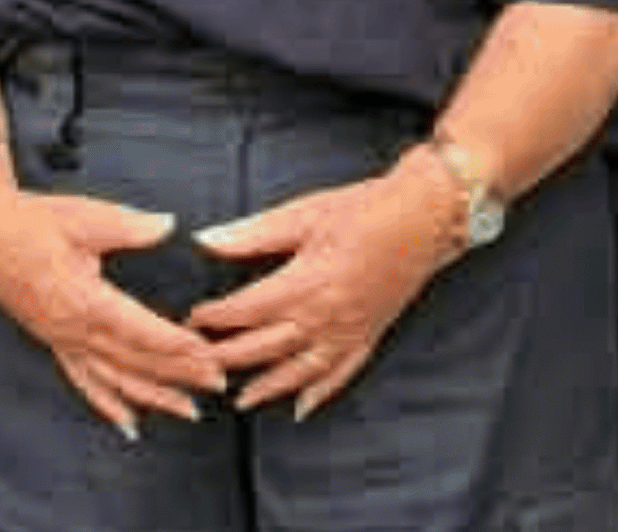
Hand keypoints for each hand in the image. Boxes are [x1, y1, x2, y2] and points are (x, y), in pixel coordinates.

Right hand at [0, 184, 231, 434]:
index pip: (140, 331)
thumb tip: (167, 225)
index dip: (178, 346)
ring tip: (188, 412)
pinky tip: (129, 422)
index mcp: (83, 299)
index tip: (210, 355)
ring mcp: (60, 339)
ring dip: (153, 397)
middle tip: (218, 383)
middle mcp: (71, 329)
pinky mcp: (52, 340)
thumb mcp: (85, 217)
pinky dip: (108, 404)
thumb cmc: (32, 221)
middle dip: (179, 375)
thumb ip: (130, 226)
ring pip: (113, 380)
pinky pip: (82, 381)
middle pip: (134, 362)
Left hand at [190, 158, 469, 417]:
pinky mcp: (369, 336)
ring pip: (301, 371)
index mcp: (307, 282)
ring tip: (239, 401)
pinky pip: (342, 374)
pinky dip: (320, 394)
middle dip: (229, 358)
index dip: (216, 317)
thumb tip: (205, 240)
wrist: (426, 216)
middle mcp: (327, 316)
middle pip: (267, 347)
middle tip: (199, 366)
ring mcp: (350, 331)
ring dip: (268, 388)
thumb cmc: (364, 208)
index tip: (192, 319)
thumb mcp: (304, 212)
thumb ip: (253, 234)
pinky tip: (300, 409)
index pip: (248, 310)